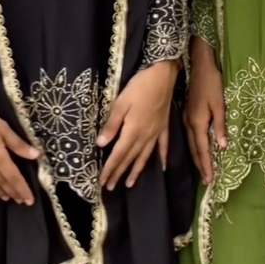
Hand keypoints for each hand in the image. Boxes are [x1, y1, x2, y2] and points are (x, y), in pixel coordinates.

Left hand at [97, 60, 178, 190]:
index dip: (110, 169)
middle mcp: (145, 136)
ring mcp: (156, 132)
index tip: (102, 182)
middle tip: (110, 187)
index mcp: (133, 131)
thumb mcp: (120, 103)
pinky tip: (161, 167)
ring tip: (129, 184)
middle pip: (130, 158)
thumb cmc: (139, 87)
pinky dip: (162, 158)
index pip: (118, 154)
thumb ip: (111, 125)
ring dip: (136, 171)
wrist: (163, 75)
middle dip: (119, 173)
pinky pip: (163, 146)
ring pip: (144, 156)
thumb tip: (100, 144)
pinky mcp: (164, 127)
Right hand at [184, 37, 225, 185]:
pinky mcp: (186, 114)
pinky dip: (193, 146)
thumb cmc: (212, 83)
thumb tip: (222, 147)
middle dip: (200, 165)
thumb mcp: (219, 104)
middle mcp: (189, 123)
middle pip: (194, 149)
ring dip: (196, 157)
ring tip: (201, 170)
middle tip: (206, 181)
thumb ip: (220, 126)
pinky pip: (188, 135)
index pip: (202, 149)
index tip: (210, 180)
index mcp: (197, 122)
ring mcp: (185, 118)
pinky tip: (194, 150)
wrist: (198, 65)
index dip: (206, 165)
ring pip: (190, 143)